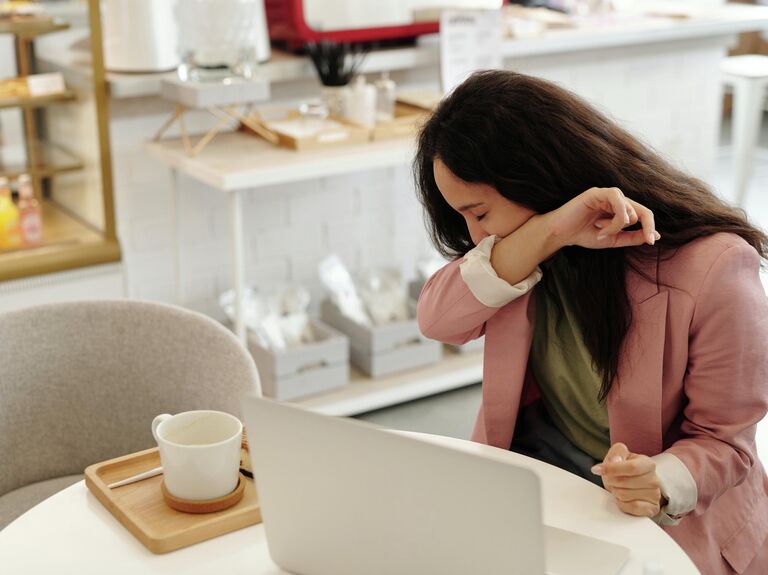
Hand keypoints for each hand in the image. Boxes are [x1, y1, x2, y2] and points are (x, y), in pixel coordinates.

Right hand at [542, 187, 659, 249]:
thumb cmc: (583, 235)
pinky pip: (618, 202)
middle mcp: (616, 199)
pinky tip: (600, 225)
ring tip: (600, 230)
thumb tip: (655, 235)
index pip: (644, 214)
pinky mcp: (598, 192)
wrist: (560, 234)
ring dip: (617, 226)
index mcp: (620, 208)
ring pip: (629, 210)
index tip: (652, 242)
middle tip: (616, 237)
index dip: (650, 227)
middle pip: (641, 211)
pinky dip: (614, 219)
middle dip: (634, 228)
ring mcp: (607, 194)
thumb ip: (632, 237)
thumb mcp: (613, 240)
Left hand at [591, 442, 662, 517]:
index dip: (611, 469)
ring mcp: (655, 495)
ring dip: (615, 492)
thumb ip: (617, 453)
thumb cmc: (623, 470)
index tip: (596, 469)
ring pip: (624, 495)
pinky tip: (623, 499)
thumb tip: (615, 461)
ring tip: (618, 488)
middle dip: (610, 481)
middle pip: (624, 482)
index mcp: (648, 464)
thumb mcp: (618, 455)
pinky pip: (631, 507)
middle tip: (610, 480)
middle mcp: (654, 480)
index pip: (631, 468)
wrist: (631, 485)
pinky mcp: (652, 509)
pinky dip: (622, 504)